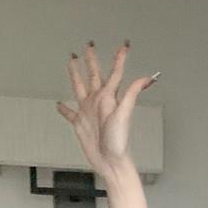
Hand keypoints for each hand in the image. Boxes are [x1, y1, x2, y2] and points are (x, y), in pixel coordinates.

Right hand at [57, 41, 157, 179]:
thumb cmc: (118, 141)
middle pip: (93, 74)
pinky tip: (59, 104)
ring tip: (72, 61)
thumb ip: (132, 93)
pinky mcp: (79, 123)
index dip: (119, 59)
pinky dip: (64, 109)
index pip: (115, 73)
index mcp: (108, 97)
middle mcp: (97, 100)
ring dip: (75, 74)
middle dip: (91, 60)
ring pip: (79, 87)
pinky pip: (69, 113)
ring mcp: (87, 111)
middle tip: (89, 46)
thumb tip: (147, 79)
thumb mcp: (124, 114)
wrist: (109, 162)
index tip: (124, 46)